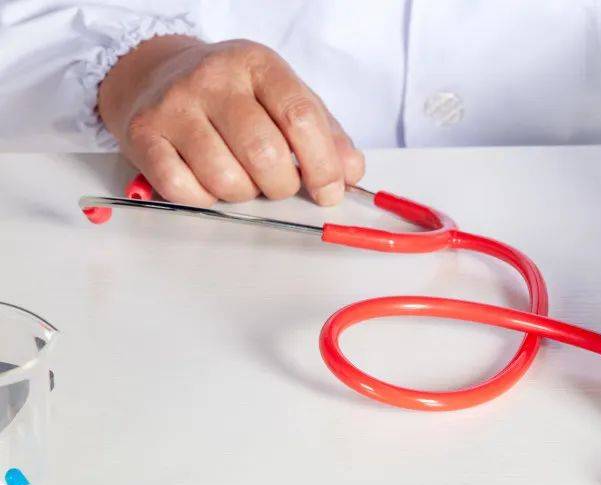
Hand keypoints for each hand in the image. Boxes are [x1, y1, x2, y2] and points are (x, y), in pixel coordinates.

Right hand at [97, 36, 363, 206]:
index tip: (330, 190)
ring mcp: (174, 105)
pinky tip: (209, 182)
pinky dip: (205, 199)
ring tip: (243, 179)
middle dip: (283, 186)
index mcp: (258, 65)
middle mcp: (213, 79)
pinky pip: (184, 189)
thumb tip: (351, 172)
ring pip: (225, 178)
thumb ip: (326, 135)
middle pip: (264, 153)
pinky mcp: (144, 135)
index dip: (323, 164)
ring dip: (244, 194)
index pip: (300, 118)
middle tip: (281, 186)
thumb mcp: (286, 100)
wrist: (158, 75)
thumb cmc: (236, 96)